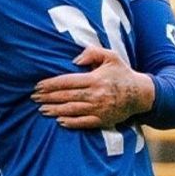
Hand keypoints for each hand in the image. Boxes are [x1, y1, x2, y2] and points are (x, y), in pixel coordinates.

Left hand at [31, 46, 154, 128]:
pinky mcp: (103, 120)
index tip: (38, 86)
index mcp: (95, 79)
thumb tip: (75, 60)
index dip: (51, 84)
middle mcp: (95, 95)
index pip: (67, 81)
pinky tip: (59, 121)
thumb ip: (93, 53)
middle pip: (66, 96)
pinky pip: (84, 122)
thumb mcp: (111, 56)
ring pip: (72, 110)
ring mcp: (99, 109)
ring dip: (55, 110)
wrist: (140, 94)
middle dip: (48, 97)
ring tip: (42, 110)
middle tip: (34, 98)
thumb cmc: (122, 73)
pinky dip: (71, 122)